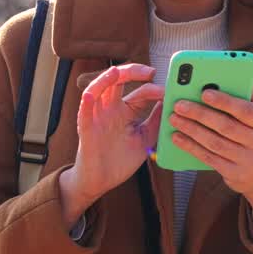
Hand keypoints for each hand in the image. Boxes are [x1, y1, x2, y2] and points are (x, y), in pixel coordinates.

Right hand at [60, 64, 162, 221]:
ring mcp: (97, 117)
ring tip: (116, 72)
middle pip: (117, 81)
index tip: (169, 92)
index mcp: (126, 111)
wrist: (102, 181)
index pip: (140, 92)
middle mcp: (111, 109)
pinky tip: (91, 95)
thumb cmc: (120, 160)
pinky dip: (86, 102)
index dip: (154, 89)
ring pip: (97, 89)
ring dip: (105, 79)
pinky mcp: (86, 129)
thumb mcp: (145, 139)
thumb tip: (169, 103)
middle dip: (133, 72)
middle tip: (149, 72)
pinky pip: (84, 112)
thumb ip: (155, 121)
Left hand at [168, 89, 252, 219]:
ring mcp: (248, 161)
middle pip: (226, 126)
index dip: (225, 102)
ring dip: (191, 130)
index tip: (204, 92)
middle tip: (179, 105)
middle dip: (200, 114)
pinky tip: (177, 137)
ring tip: (174, 118)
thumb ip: (248, 101)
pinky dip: (191, 146)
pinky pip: (208, 158)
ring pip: (214, 142)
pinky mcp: (234, 174)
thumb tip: (227, 83)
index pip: (246, 110)